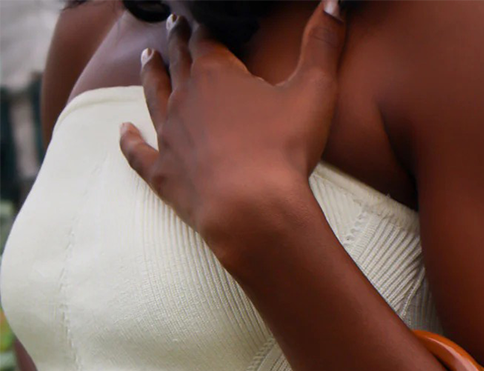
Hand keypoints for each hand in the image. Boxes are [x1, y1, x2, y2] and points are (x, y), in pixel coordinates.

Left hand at [118, 1, 346, 255]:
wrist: (251, 211)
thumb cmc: (283, 151)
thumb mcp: (314, 91)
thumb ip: (322, 44)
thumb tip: (334, 2)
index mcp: (215, 73)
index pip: (205, 39)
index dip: (204, 28)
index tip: (200, 19)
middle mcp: (184, 98)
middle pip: (177, 62)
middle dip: (176, 43)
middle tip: (173, 28)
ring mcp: (168, 136)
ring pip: (153, 97)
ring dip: (150, 76)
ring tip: (148, 59)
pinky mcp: (163, 174)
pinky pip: (138, 153)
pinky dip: (129, 142)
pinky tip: (123, 132)